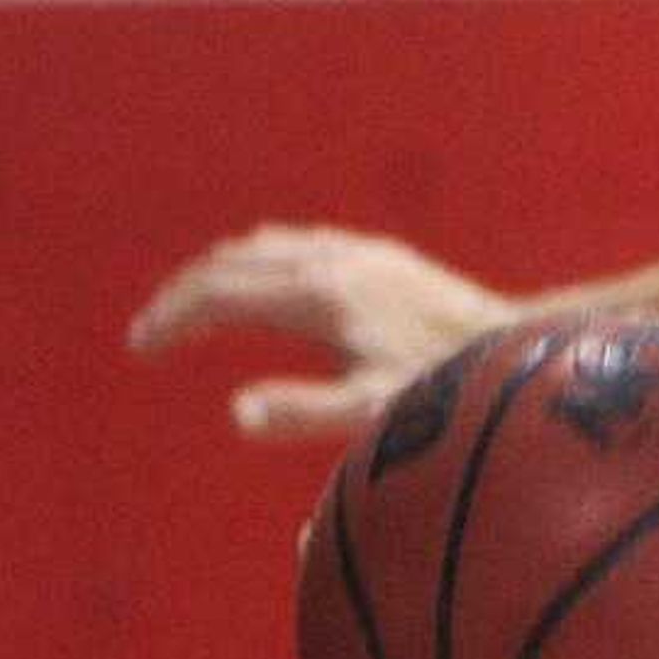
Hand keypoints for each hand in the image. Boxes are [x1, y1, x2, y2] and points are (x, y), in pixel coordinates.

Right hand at [126, 223, 514, 440]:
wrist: (518, 339)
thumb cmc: (450, 386)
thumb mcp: (376, 409)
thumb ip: (304, 412)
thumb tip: (238, 415)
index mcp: (318, 294)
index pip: (219, 295)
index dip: (173, 320)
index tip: (140, 348)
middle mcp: (332, 260)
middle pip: (231, 264)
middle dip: (184, 296)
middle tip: (152, 333)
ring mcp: (358, 251)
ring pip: (264, 247)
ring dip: (219, 273)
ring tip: (194, 307)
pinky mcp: (382, 255)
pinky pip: (300, 243)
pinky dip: (261, 260)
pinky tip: (267, 283)